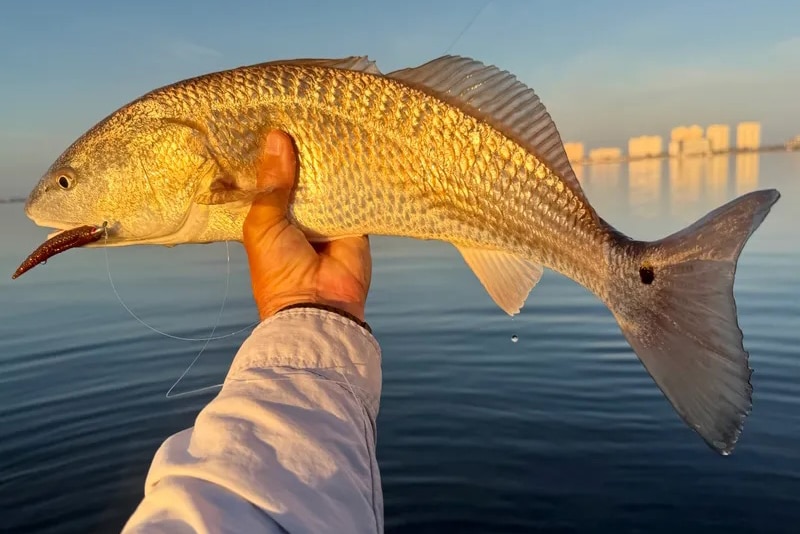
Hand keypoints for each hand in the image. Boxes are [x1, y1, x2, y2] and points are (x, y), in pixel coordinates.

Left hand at [243, 130, 371, 321]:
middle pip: (303, 176)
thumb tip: (277, 137)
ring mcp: (328, 218)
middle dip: (304, 151)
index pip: (271, 178)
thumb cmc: (278, 269)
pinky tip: (356, 145)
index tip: (274, 118)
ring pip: (330, 182)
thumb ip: (272, 182)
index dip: (272, 153)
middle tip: (307, 109)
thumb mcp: (263, 223)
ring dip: (330, 160)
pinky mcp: (356, 222)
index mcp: (270, 217)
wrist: (317, 304)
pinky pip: (357, 193)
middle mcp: (299, 215)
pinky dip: (356, 175)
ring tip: (332, 118)